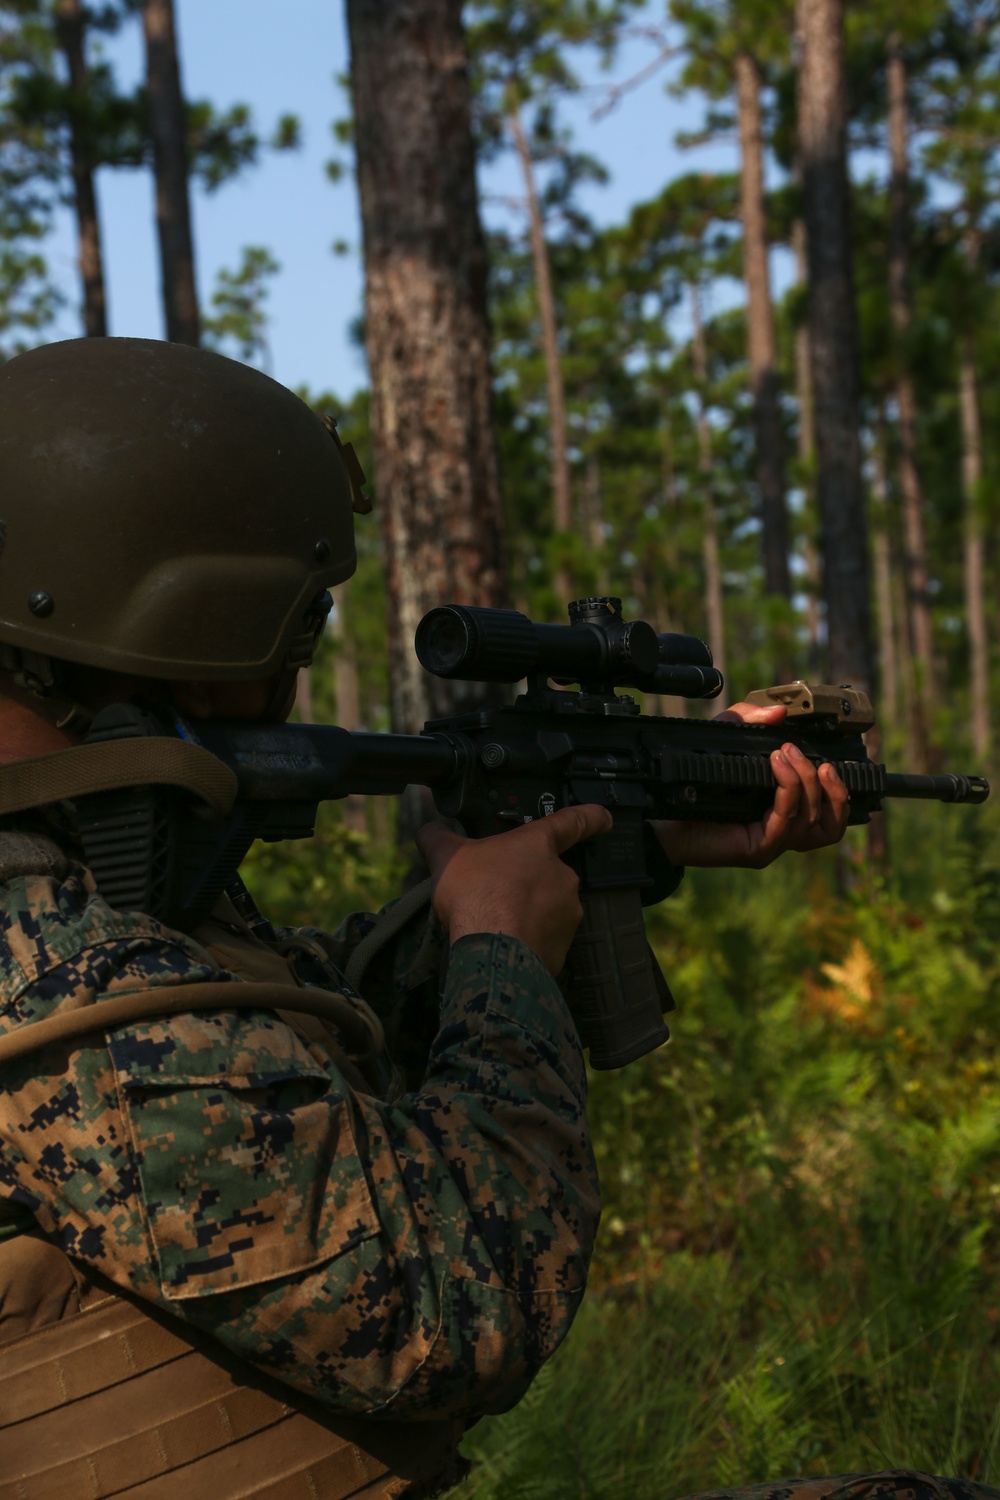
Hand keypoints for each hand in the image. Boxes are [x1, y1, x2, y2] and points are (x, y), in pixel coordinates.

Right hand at [415, 804, 612, 974]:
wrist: (491, 952)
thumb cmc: (476, 895)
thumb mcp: (446, 856)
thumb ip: (438, 836)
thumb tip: (429, 830)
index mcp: (538, 846)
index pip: (574, 821)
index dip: (591, 816)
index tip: (604, 817)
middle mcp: (562, 876)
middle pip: (550, 873)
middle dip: (528, 882)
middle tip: (499, 892)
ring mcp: (566, 912)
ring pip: (549, 908)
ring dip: (529, 912)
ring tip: (497, 921)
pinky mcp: (563, 945)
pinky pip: (546, 938)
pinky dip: (529, 939)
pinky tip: (505, 943)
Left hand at [652, 702, 849, 868]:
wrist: (662, 813)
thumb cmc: (696, 780)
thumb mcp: (724, 738)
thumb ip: (750, 719)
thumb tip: (779, 712)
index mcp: (786, 810)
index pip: (831, 810)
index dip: (841, 787)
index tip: (835, 756)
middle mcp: (785, 829)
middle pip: (831, 820)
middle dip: (827, 783)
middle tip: (798, 750)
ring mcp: (774, 842)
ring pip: (814, 821)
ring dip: (807, 781)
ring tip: (787, 754)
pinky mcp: (759, 849)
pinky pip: (786, 822)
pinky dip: (787, 791)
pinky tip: (776, 766)